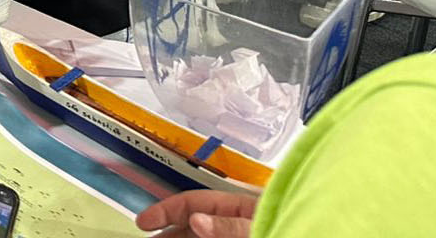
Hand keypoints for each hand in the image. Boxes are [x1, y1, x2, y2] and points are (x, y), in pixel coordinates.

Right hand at [136, 191, 256, 237]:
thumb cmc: (292, 235)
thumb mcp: (259, 226)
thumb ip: (231, 225)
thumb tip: (196, 219)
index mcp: (237, 207)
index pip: (193, 202)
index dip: (165, 210)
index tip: (143, 221)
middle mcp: (230, 222)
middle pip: (190, 224)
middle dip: (167, 232)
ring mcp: (232, 235)